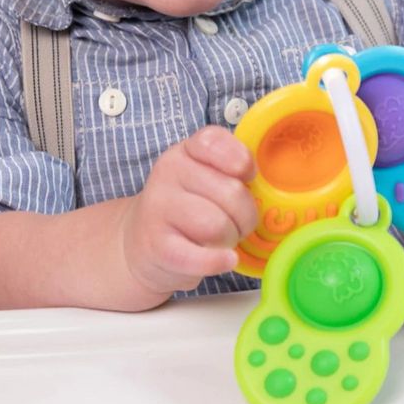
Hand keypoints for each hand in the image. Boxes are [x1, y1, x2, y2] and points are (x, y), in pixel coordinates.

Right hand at [120, 126, 256, 295]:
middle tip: (236, 222)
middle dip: (245, 215)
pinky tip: (226, 260)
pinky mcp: (157, 246)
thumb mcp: (205, 178)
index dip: (241, 161)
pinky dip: (219, 262)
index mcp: (184, 151)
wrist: (142, 244)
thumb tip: (261, 182)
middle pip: (232, 192)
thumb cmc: (188, 208)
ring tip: (222, 240)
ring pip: (218, 225)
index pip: (215, 142)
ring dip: (231, 239)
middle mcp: (167, 173)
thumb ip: (231, 169)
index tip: (247, 177)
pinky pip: (200, 257)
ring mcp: (158, 208)